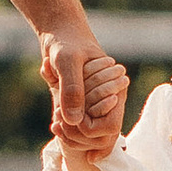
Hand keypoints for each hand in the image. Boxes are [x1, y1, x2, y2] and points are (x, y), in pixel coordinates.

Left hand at [41, 28, 123, 150]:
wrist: (58, 33)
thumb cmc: (66, 42)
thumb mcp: (66, 61)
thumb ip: (72, 88)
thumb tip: (74, 121)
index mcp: (116, 89)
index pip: (110, 127)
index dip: (88, 130)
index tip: (65, 120)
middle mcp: (110, 99)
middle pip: (101, 137)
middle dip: (77, 135)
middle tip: (56, 124)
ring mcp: (96, 103)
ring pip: (89, 136)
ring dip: (70, 133)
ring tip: (55, 123)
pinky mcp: (82, 104)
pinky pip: (78, 128)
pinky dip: (65, 127)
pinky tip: (55, 124)